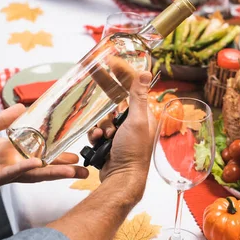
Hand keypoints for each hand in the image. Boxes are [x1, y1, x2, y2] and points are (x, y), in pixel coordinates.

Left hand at [0, 105, 87, 196]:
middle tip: (85, 170)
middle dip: (65, 169)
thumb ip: (4, 119)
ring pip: (36, 173)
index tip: (75, 154)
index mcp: (13, 152)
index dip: (58, 155)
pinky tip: (38, 164)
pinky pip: (13, 173)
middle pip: (45, 167)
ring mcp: (7, 172)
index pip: (41, 154)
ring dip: (54, 172)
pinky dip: (25, 168)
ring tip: (73, 172)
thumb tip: (23, 107)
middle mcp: (14, 164)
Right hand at [88, 72, 155, 197]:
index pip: (133, 86)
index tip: (110, 60)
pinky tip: (97, 142)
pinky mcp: (109, 143)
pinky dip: (95, 135)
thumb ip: (138, 97)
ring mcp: (121, 132)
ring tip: (104, 135)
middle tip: (93, 72)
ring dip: (100, 125)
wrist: (120, 179)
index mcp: (144, 114)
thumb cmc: (132, 152)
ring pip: (104, 117)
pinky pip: (97, 130)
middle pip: (116, 99)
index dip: (122, 72)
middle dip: (105, 95)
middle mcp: (134, 121)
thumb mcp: (136, 121)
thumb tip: (146, 73)